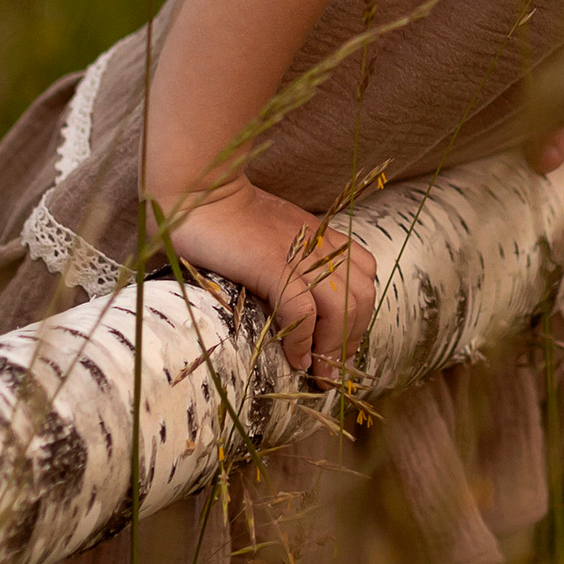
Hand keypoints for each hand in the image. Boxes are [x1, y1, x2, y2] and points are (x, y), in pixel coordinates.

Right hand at [163, 178, 375, 378]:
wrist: (199, 190)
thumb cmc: (227, 218)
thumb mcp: (275, 236)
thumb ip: (291, 260)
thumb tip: (298, 307)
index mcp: (323, 237)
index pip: (364, 277)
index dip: (358, 317)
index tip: (340, 349)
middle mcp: (320, 245)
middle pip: (361, 297)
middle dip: (350, 340)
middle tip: (331, 372)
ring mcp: (300, 254)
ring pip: (342, 307)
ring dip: (332, 347)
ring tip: (316, 372)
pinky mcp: (274, 265)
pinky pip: (303, 309)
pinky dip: (304, 339)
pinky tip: (295, 356)